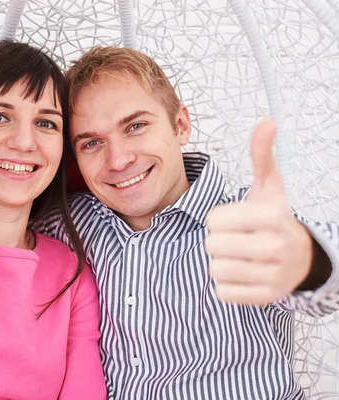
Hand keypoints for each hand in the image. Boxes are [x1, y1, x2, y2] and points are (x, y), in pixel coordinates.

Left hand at [205, 120, 312, 304]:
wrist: (302, 257)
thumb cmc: (275, 218)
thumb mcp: (270, 187)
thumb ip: (262, 156)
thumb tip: (267, 122)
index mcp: (271, 217)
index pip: (213, 220)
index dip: (218, 219)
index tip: (235, 220)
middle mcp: (275, 247)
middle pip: (212, 246)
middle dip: (218, 241)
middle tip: (236, 239)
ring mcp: (273, 275)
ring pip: (215, 270)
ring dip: (221, 262)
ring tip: (240, 256)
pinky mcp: (266, 297)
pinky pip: (222, 292)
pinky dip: (226, 284)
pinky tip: (243, 273)